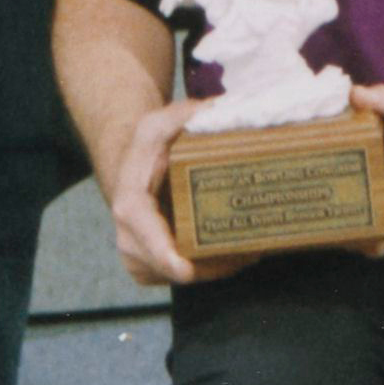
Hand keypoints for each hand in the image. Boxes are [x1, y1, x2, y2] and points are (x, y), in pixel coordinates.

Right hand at [106, 98, 252, 288]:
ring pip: (185, 276)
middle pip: (175, 268)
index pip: (149, 242)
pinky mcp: (153, 268)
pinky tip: (237, 251)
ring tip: (253, 249)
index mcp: (131, 208)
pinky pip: (186, 275)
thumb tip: (219, 108)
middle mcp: (131, 240)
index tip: (188, 268)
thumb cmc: (147, 147)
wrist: (130, 168)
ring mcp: (141, 259)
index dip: (168, 258)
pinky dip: (212, 267)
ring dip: (218, 267)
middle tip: (252, 249)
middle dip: (214, 264)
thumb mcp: (160, 123)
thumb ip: (186, 114)